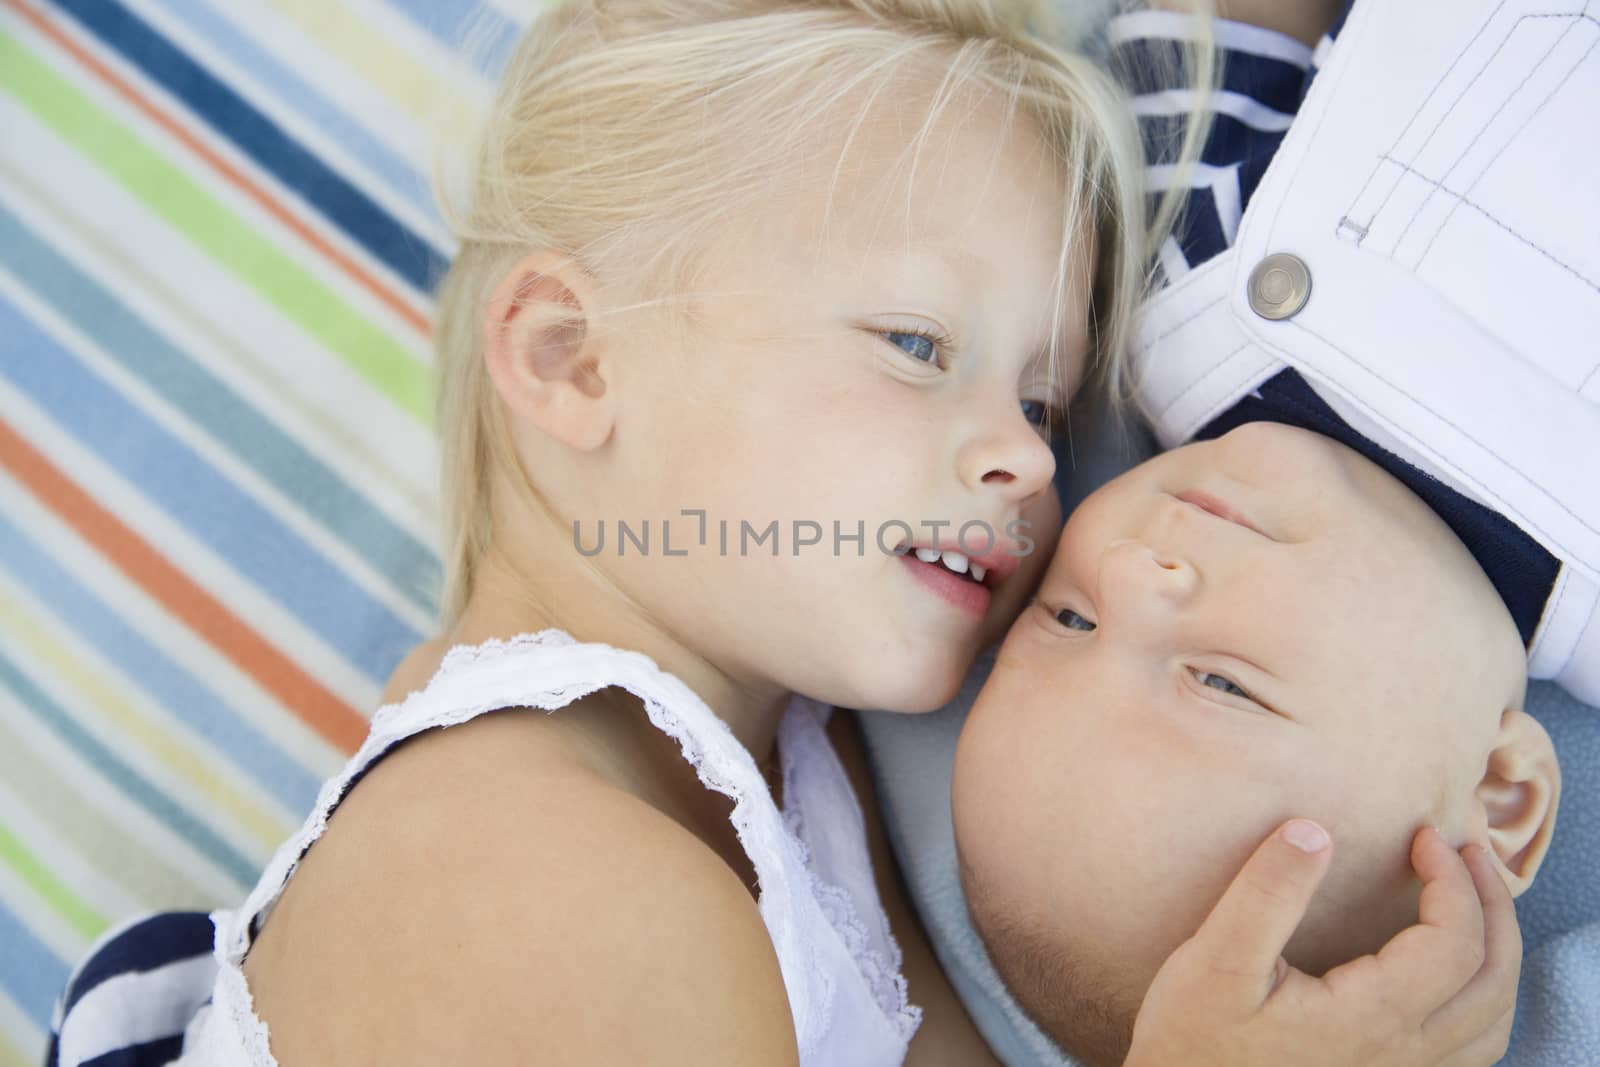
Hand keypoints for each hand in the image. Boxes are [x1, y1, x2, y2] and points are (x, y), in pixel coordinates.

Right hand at [1124, 821, 1519, 1066]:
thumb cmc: (1193, 1039)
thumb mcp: (1215, 959)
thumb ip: (1267, 894)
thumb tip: (1313, 831)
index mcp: (1370, 1016)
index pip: (1453, 939)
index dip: (1450, 877)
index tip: (1422, 835)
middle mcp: (1402, 1054)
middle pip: (1492, 979)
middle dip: (1492, 905)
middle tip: (1467, 852)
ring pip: (1493, 1022)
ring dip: (1498, 955)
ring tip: (1475, 905)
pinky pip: (1470, 1052)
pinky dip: (1483, 1003)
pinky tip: (1453, 978)